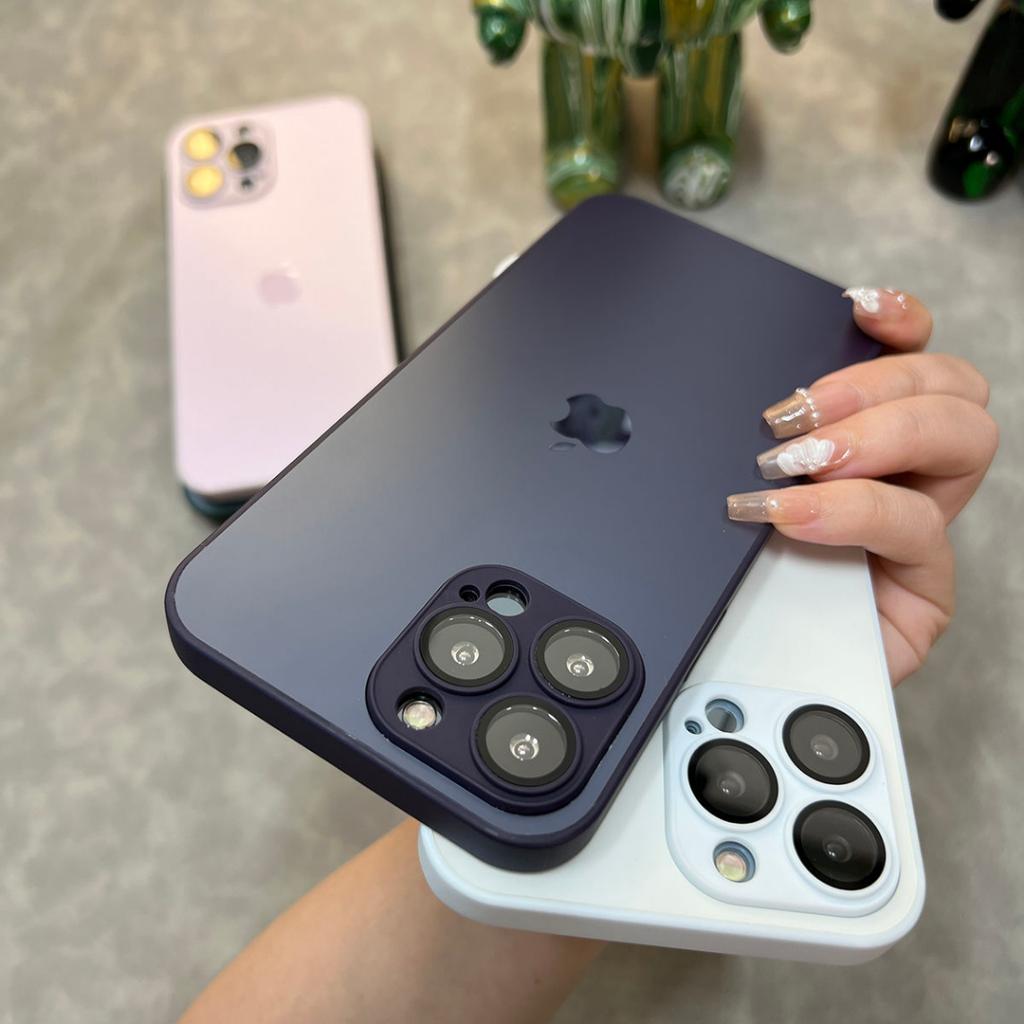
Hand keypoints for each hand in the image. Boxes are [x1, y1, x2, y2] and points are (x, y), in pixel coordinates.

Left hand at [727, 287, 997, 684]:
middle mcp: (905, 475)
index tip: (855, 310)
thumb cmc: (732, 569)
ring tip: (802, 465)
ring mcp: (921, 529)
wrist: (734, 663)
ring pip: (965, 441)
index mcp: (866, 440)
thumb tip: (717, 385)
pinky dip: (853, 510)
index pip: (913, 358)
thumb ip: (747, 440)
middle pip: (953, 387)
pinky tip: (797, 516)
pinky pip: (919, 530)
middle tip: (794, 418)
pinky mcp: (925, 589)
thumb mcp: (732, 485)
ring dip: (877, 437)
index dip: (899, 324)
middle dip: (876, 386)